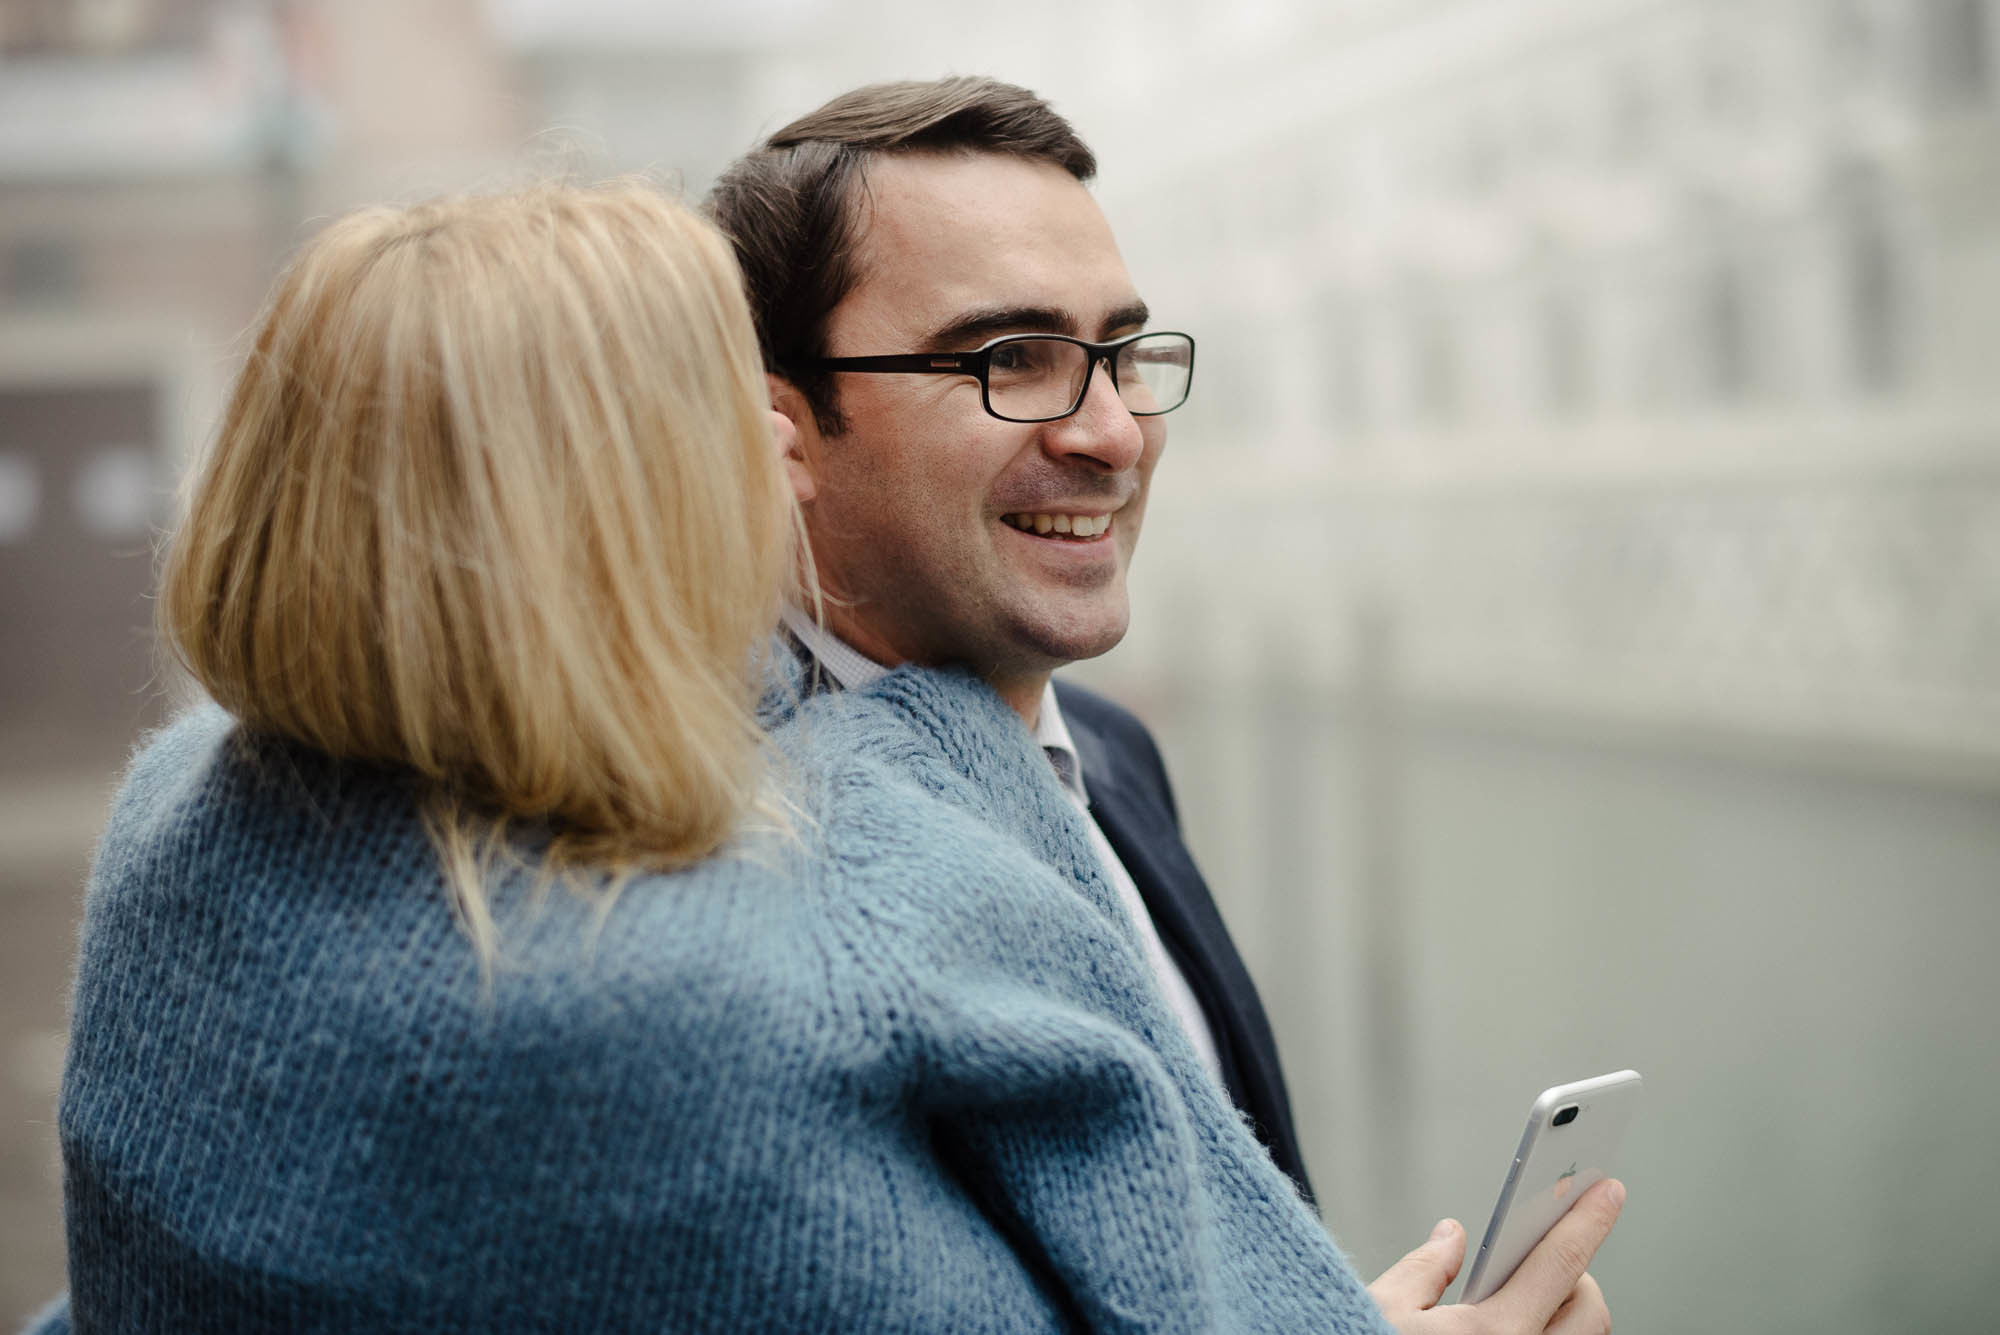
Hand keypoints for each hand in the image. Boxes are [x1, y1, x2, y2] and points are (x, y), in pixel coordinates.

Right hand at [1367, 1177, 1623, 1333]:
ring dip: (1568, 1318)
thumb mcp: (1381, 1309)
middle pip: (1590, 1310)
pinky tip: (1520, 1330)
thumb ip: (1423, 1269)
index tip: (1607, 1190)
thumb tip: (1450, 1239)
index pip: (1559, 1262)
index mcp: (1491, 1334)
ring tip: (1526, 1304)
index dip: (1587, 1219)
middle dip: (1578, 1277)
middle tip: (1540, 1263)